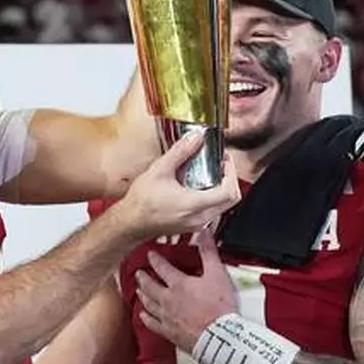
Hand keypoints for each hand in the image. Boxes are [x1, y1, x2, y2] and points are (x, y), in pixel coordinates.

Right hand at [115, 131, 239, 237]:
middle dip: (230, 178)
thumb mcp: (159, 170)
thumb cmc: (141, 202)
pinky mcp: (194, 226)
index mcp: (194, 204)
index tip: (225, 161)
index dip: (232, 173)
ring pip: (223, 206)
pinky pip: (212, 211)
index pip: (230, 192)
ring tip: (210, 172)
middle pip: (231, 199)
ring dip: (221, 187)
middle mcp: (200, 217)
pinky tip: (198, 185)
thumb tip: (195, 138)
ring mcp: (198, 224)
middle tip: (221, 164)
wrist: (131, 222)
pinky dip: (212, 196)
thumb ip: (180, 152)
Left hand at [136, 231, 236, 351]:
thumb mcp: (217, 274)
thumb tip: (203, 232)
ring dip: (143, 295)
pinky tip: (142, 315)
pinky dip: (146, 318)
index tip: (150, 254)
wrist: (219, 336)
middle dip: (143, 278)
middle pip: (150, 286)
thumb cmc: (219, 307)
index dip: (155, 259)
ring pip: (149, 303)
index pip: (162, 268)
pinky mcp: (169, 332)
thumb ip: (209, 252)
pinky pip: (152, 324)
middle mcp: (168, 299)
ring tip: (139, 290)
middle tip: (138, 273)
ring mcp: (166, 317)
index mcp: (179, 284)